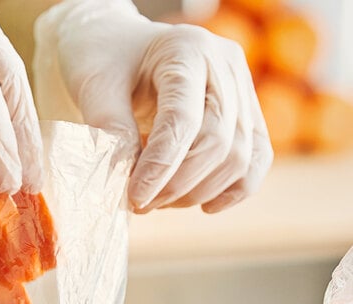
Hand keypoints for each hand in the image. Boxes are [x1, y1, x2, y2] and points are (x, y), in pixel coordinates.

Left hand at [34, 0, 272, 212]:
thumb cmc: (106, 63)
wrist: (125, 49)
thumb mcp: (95, 87)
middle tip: (141, 203)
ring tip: (160, 199)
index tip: (135, 197)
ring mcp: (242, 88)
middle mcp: (224, 65)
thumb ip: (111, 128)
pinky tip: (204, 205)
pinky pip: (257, 159)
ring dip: (198, 192)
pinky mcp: (248, 113)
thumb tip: (127, 176)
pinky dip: (234, 189)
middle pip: (218, 143)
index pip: (183, 119)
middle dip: (178, 185)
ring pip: (239, 158)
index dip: (160, 167)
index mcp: (185, 50)